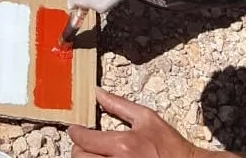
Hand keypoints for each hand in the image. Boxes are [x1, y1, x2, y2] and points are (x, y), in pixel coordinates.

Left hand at [69, 88, 202, 157]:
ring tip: (94, 152)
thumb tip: (99, 93)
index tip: (76, 129)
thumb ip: (119, 104)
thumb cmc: (170, 146)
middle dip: (78, 147)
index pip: (84, 139)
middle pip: (79, 157)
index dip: (75, 132)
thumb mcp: (147, 118)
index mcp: (123, 145)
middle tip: (84, 142)